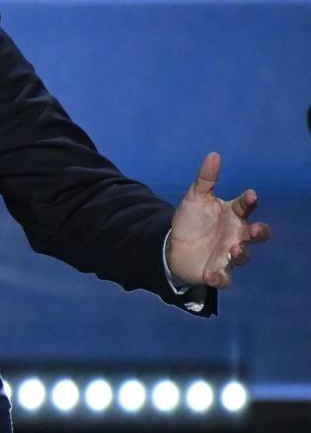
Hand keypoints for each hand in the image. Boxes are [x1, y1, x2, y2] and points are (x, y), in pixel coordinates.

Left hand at [167, 153, 270, 287]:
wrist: (174, 246)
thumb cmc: (192, 220)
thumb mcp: (195, 198)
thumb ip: (205, 179)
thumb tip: (214, 155)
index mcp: (233, 214)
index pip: (246, 206)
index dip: (250, 201)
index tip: (250, 196)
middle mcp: (236, 235)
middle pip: (256, 234)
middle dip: (259, 232)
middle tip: (253, 230)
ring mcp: (229, 254)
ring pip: (243, 256)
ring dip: (240, 253)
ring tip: (232, 249)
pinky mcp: (218, 271)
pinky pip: (224, 278)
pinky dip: (220, 278)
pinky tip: (212, 275)